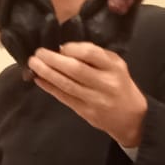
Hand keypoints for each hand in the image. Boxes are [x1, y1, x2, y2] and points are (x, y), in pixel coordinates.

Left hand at [28, 41, 147, 148]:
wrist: (131, 117)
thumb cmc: (120, 85)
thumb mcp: (116, 66)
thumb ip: (95, 57)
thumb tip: (64, 50)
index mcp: (114, 67)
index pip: (90, 53)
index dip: (71, 49)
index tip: (60, 47)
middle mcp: (105, 83)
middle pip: (75, 69)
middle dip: (53, 60)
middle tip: (38, 53)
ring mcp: (95, 99)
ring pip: (67, 85)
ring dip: (47, 73)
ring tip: (33, 64)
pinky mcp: (86, 112)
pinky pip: (64, 98)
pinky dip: (50, 88)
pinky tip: (39, 80)